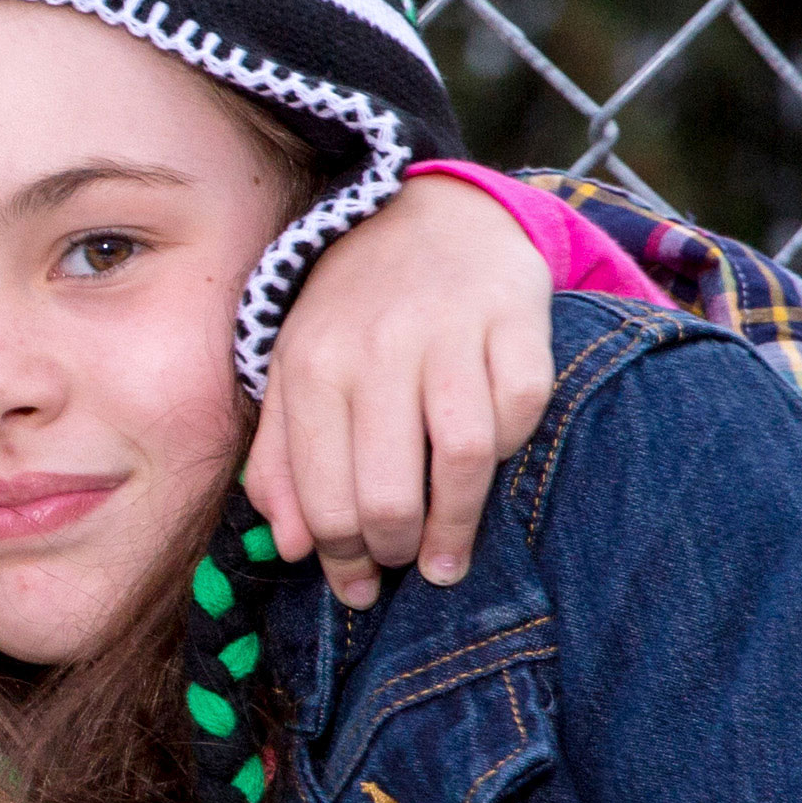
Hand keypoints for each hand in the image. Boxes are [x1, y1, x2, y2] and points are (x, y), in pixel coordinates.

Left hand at [252, 175, 556, 606]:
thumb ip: (279, 458)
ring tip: (447, 557)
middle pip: (389, 491)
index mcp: (311, 367)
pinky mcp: (517, 317)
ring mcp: (450, 330)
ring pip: (464, 459)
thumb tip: (291, 547)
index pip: (323, 495)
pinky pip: (522, 409)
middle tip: (404, 568)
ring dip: (457, 526)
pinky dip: (512, 448)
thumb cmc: (352, 313)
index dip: (341, 559)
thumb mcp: (294, 374)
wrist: (426, 214)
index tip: (358, 589)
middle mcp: (377, 348)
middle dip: (395, 551)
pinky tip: (492, 464)